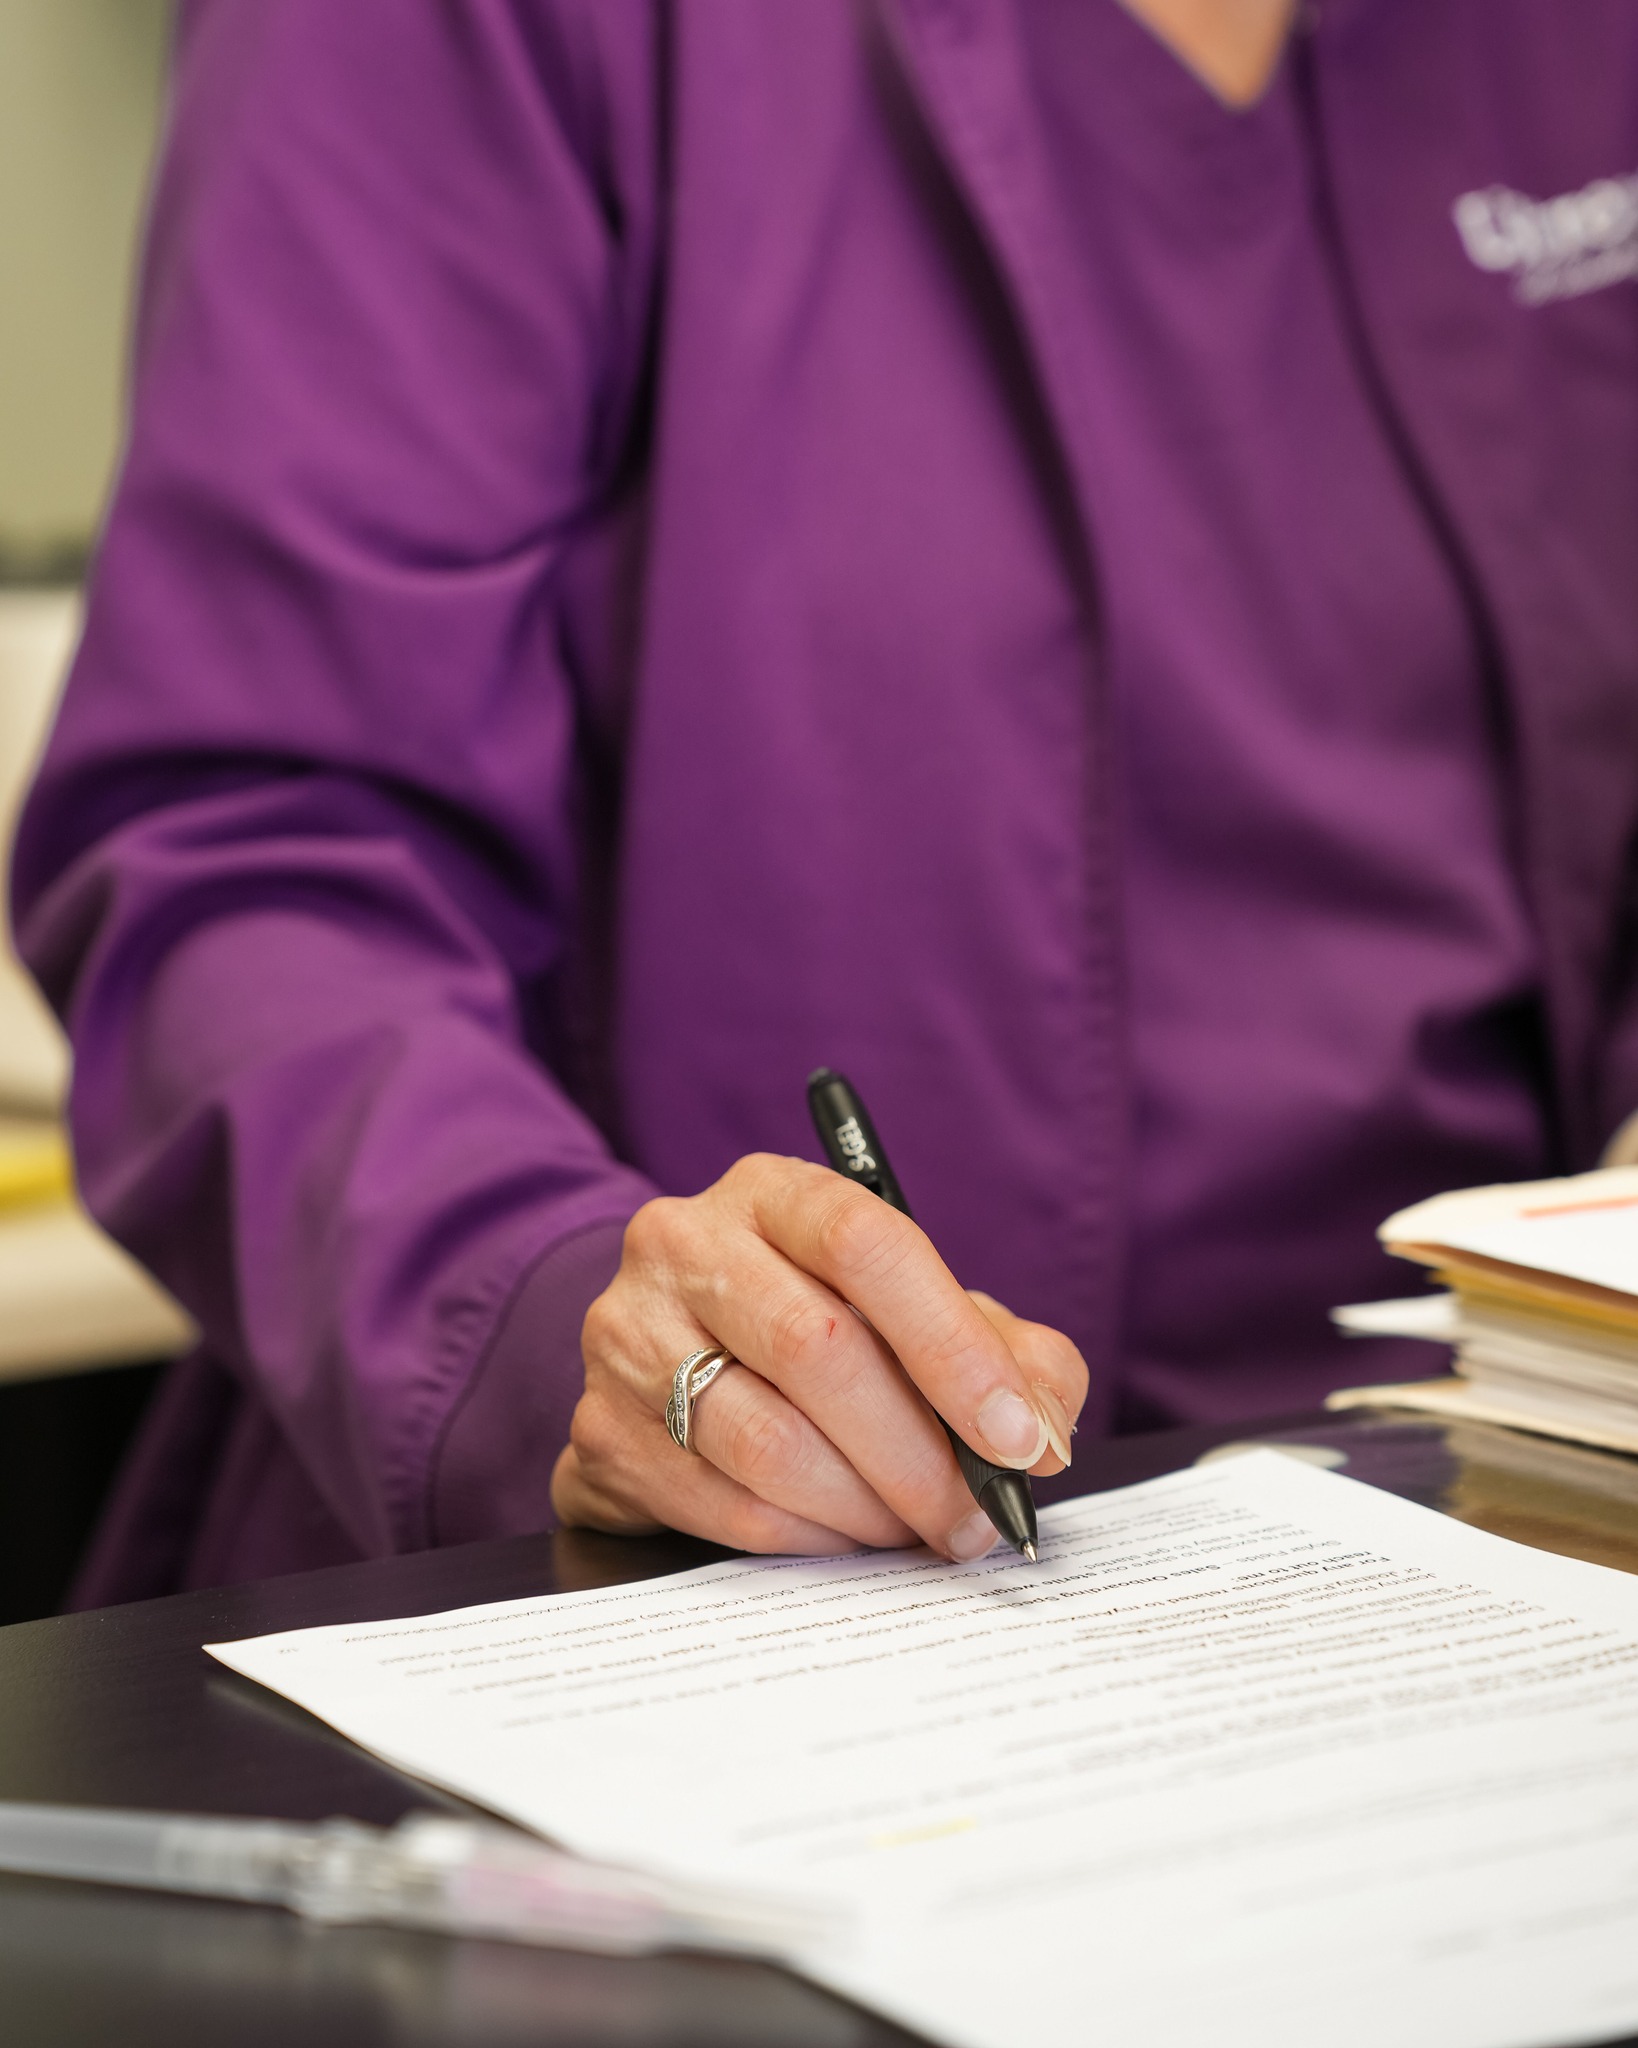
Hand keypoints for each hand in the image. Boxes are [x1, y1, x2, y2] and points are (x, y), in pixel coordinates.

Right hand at [550, 1154, 1086, 1558]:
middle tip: (975, 1517)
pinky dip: (807, 1539)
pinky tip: (846, 1538)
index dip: (952, 1347)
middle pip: (816, 1348)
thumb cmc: (825, 1325)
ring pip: (766, 1441)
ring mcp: (626, 1335)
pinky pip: (722, 1505)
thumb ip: (1009, 1354)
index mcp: (773, 1192)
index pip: (865, 1242)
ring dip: (865, 1508)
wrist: (672, 1359)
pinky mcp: (599, 1431)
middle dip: (918, 1454)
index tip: (1017, 1438)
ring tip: (914, 1530)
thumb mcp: (922, 1313)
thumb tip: (1043, 1435)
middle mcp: (683, 1243)